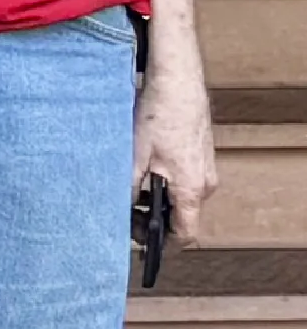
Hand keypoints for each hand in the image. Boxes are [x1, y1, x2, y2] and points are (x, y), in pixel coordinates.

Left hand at [143, 44, 220, 244]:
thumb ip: (131, 190)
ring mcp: (205, 168)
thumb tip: (124, 210)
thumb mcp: (134, 159)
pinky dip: (164, 183)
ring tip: (128, 191)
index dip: (162, 245)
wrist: (177, 82)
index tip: (141, 245)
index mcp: (191, 189)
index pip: (184, 234)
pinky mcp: (200, 155)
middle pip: (181, 217)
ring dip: (156, 200)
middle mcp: (204, 183)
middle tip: (124, 215)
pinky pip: (183, 180)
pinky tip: (141, 171)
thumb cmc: (158, 118)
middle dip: (153, 221)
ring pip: (180, 198)